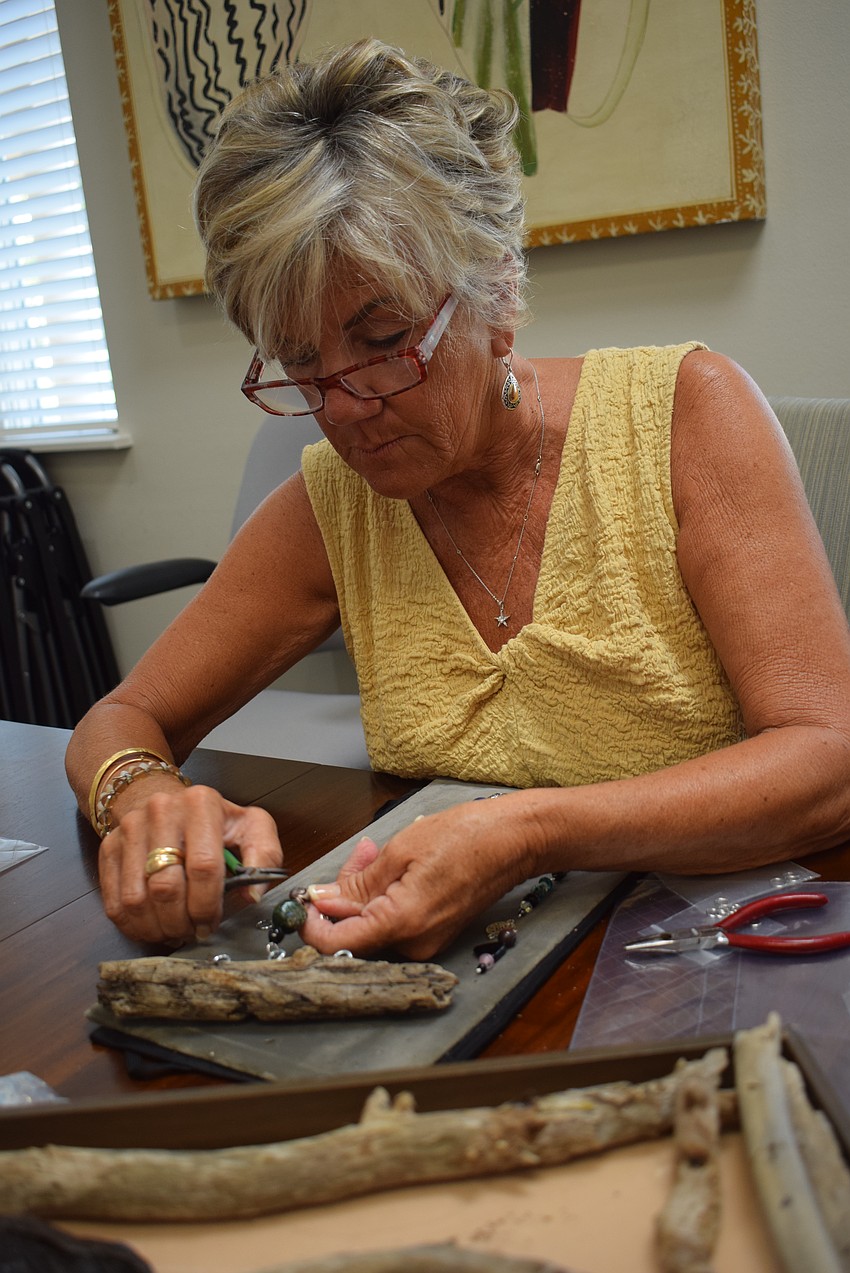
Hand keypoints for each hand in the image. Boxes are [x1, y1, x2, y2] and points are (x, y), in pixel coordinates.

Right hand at [98, 784, 282, 944]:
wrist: (167, 801)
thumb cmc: (214, 821)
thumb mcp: (251, 826)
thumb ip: (264, 856)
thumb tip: (253, 895)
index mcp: (201, 804)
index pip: (203, 867)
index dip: (207, 905)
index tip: (211, 924)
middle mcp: (161, 811)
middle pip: (166, 887)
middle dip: (181, 922)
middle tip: (192, 933)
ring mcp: (130, 829)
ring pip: (137, 899)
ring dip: (156, 928)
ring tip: (173, 932)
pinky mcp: (109, 848)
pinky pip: (115, 901)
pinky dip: (133, 925)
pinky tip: (151, 927)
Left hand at [299, 798, 534, 959]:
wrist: (514, 841)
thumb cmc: (465, 837)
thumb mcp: (400, 850)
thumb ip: (356, 882)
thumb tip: (321, 900)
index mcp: (402, 923)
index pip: (337, 944)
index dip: (312, 924)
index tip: (305, 900)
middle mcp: (414, 943)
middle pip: (354, 934)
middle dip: (342, 896)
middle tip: (358, 856)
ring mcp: (426, 942)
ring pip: (373, 926)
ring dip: (363, 892)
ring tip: (376, 853)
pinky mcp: (434, 934)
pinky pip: (394, 923)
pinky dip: (384, 898)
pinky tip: (393, 867)